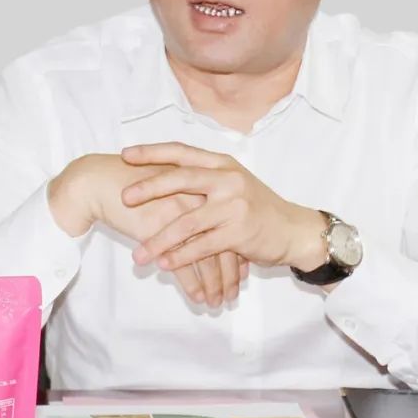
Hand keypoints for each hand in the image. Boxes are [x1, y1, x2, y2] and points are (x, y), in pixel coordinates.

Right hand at [49, 154, 246, 306]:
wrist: (101, 181)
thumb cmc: (136, 184)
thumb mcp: (173, 189)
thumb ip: (194, 205)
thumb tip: (213, 230)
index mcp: (204, 186)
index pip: (231, 225)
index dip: (238, 252)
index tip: (244, 272)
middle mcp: (197, 199)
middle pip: (224, 243)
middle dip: (230, 274)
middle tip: (233, 295)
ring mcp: (179, 215)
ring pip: (206, 257)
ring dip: (213, 285)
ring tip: (217, 303)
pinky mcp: (158, 230)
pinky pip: (182, 265)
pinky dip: (193, 285)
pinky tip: (198, 299)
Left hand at [120, 142, 328, 272]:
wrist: (294, 230)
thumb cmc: (258, 209)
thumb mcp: (234, 185)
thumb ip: (205, 181)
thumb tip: (163, 179)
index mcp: (223, 165)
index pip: (183, 152)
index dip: (153, 152)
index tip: (126, 154)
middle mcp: (228, 180)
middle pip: (181, 179)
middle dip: (149, 188)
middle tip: (123, 197)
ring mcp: (234, 206)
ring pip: (187, 222)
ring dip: (159, 240)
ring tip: (138, 255)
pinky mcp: (239, 232)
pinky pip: (201, 246)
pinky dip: (180, 257)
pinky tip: (164, 265)